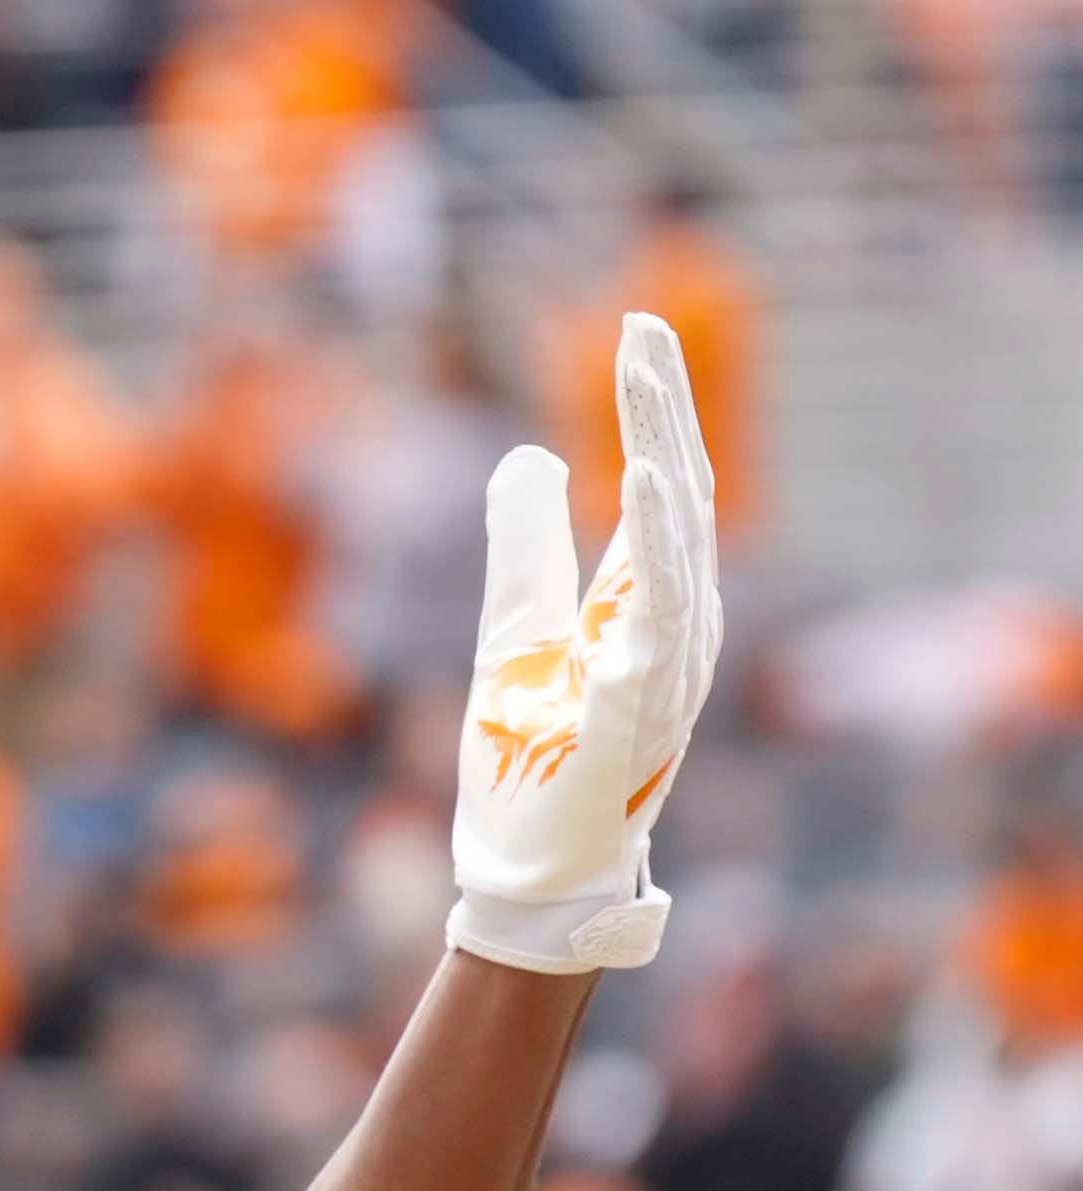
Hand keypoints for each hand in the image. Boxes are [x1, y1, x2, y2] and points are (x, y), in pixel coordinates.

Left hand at [451, 312, 723, 973]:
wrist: (521, 861)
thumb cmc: (529, 754)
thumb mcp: (512, 624)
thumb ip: (524, 543)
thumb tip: (530, 453)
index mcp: (646, 599)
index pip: (661, 483)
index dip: (652, 409)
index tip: (637, 331)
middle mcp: (674, 620)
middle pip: (678, 494)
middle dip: (661, 410)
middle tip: (643, 329)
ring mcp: (668, 661)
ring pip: (678, 538)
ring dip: (662, 454)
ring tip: (642, 381)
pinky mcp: (642, 700)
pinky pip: (661, 611)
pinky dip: (658, 548)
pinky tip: (646, 485)